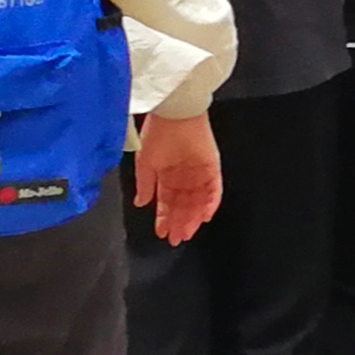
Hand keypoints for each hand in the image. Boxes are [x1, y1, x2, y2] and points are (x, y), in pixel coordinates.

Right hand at [134, 111, 222, 245]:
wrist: (174, 114)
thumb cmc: (156, 134)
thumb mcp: (145, 162)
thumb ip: (145, 185)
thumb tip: (140, 203)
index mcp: (166, 174)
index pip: (167, 201)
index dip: (164, 218)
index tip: (162, 233)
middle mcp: (183, 176)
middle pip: (183, 205)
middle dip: (179, 223)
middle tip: (176, 239)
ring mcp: (199, 173)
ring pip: (198, 201)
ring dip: (193, 217)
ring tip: (187, 233)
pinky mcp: (212, 167)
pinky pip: (214, 189)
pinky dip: (211, 203)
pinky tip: (205, 217)